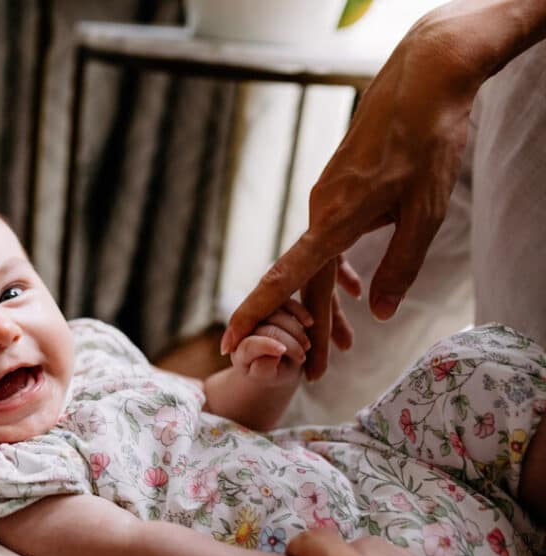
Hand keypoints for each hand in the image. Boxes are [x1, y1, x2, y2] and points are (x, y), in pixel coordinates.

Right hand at [220, 3, 490, 380]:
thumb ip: (400, 266)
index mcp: (334, 223)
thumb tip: (378, 313)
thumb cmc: (426, 144)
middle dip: (308, 333)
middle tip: (316, 373)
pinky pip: (325, 241)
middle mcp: (320, 214)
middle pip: (304, 284)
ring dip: (327, 305)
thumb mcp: (425, 213)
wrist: (420, 83)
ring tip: (343, 342)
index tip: (229, 342)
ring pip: (317, 263)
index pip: (284, 280)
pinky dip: (334, 271)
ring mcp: (324, 201)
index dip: (254, 314)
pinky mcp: (335, 191)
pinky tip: (353, 285)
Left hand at [230, 299, 312, 385]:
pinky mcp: (271, 305)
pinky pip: (285, 302)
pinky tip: (309, 323)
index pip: (249, 345)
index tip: (283, 352)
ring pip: (276, 313)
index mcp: (239, 351)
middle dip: (287, 342)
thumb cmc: (271, 374)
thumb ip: (264, 369)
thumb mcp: (268, 377)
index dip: (265, 346)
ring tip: (306, 346)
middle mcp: (243, 330)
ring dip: (295, 329)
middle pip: (266, 328)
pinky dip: (298, 311)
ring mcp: (257, 315)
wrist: (274, 363)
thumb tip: (274, 356)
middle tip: (302, 357)